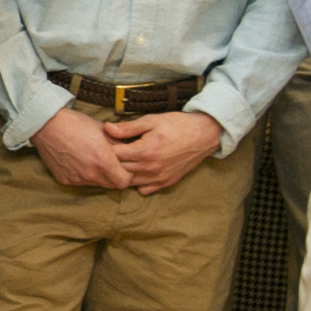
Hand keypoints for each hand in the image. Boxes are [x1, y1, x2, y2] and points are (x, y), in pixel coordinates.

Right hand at [28, 106, 135, 190]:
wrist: (47, 125)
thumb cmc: (76, 124)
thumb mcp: (103, 130)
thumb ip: (119, 144)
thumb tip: (131, 151)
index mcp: (103, 161)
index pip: (124, 182)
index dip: (127, 175)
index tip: (125, 167)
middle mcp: (90, 174)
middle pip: (112, 186)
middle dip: (115, 177)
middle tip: (112, 164)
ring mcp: (77, 179)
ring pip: (96, 184)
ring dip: (99, 176)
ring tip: (94, 161)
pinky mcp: (65, 180)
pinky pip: (81, 182)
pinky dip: (84, 176)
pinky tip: (80, 162)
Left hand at [103, 110, 225, 194]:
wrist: (203, 135)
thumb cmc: (177, 125)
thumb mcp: (151, 121)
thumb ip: (128, 128)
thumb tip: (107, 128)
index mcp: (144, 152)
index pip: (114, 156)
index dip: (108, 147)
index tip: (108, 141)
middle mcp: (150, 169)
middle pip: (120, 170)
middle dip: (114, 161)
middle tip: (113, 150)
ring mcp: (159, 178)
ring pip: (130, 182)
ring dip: (124, 173)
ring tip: (125, 160)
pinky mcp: (166, 183)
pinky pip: (144, 190)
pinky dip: (138, 182)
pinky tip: (138, 170)